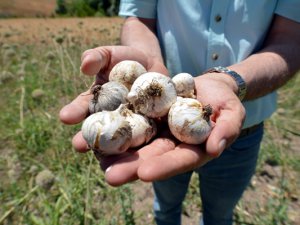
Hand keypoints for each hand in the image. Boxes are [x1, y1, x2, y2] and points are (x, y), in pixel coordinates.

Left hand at [59, 46, 244, 185]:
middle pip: (150, 157)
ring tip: (95, 155)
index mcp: (191, 150)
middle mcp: (170, 144)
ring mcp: (156, 130)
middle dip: (131, 167)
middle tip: (110, 175)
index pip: (178, 161)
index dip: (163, 167)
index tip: (145, 173)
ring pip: (135, 142)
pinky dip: (114, 124)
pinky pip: (130, 119)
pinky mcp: (146, 114)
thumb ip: (227, 129)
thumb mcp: (232, 113)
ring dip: (115, 149)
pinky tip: (97, 128)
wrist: (208, 85)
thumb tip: (215, 149)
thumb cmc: (223, 101)